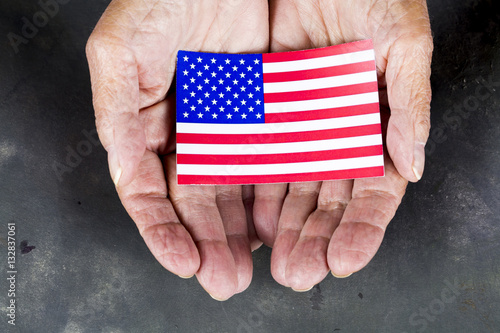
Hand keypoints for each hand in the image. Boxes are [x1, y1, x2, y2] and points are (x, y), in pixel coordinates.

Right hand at [86, 0, 268, 299]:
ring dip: (240, 232)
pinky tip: (277, 224)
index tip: (183, 262)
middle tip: (224, 280)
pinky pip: (270, 162)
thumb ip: (117, 116)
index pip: (153, 193)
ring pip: (234, 191)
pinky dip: (271, 195)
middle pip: (197, 202)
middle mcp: (189, 135)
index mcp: (148, 128)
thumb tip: (126, 177)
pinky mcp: (265, 117)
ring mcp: (229, 129)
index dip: (164, 232)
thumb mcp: (120, 54)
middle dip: (209, 243)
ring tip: (251, 266)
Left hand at [252, 0, 432, 289]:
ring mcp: (298, 128)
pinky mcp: (263, 114)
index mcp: (374, 125)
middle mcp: (335, 135)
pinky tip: (247, 221)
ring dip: (283, 228)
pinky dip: (253, 192)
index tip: (344, 259)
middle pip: (327, 200)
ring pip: (291, 189)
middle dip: (315, 239)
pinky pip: (257, 158)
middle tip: (300, 274)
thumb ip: (409, 103)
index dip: (362, 229)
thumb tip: (413, 166)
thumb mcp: (401, 40)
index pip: (372, 190)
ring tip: (273, 261)